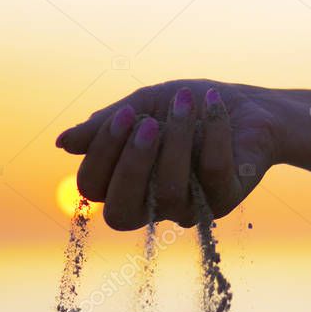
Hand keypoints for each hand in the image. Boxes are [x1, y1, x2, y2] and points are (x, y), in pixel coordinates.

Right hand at [55, 81, 280, 229]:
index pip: (94, 189)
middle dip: (131, 163)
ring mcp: (190, 208)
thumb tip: (63, 143)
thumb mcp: (144, 105)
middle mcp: (153, 205)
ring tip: (186, 100)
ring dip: (177, 139)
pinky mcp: (225, 199)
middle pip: (122, 211)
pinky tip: (212, 103)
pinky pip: (212, 172)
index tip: (125, 114)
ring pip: (170, 190)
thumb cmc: (188, 107)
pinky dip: (213, 133)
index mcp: (127, 184)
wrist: (248, 105)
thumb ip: (107, 124)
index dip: (101, 154)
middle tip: (148, 120)